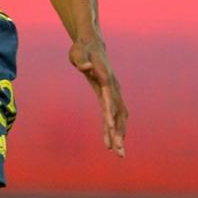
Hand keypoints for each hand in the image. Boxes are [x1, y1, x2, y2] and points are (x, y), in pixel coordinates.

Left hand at [69, 36, 127, 156]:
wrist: (92, 44)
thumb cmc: (82, 49)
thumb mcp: (77, 53)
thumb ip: (80, 60)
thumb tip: (84, 67)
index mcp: (106, 78)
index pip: (109, 98)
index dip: (110, 113)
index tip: (111, 128)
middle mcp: (113, 87)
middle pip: (119, 113)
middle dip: (119, 132)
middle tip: (118, 150)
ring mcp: (114, 92)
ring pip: (120, 117)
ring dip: (120, 135)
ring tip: (119, 153)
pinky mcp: (111, 95)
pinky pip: (115, 115)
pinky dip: (115, 128)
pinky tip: (112, 142)